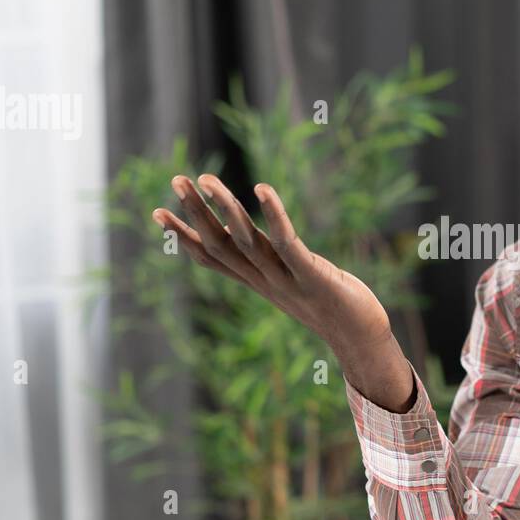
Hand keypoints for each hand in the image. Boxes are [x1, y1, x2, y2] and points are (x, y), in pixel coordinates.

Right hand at [152, 175, 415, 410]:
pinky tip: (262, 189)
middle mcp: (265, 281)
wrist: (362, 340)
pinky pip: (288, 243)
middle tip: (175, 179)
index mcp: (258, 281)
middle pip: (221, 245)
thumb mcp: (294, 283)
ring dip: (226, 210)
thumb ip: (274, 265)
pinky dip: (274, 215)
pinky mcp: (313, 276)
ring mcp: (287, 280)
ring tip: (208, 179)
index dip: (184, 236)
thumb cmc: (333, 306)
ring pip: (247, 242)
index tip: (157, 212)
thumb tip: (257, 247)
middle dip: (196, 212)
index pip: (212, 258)